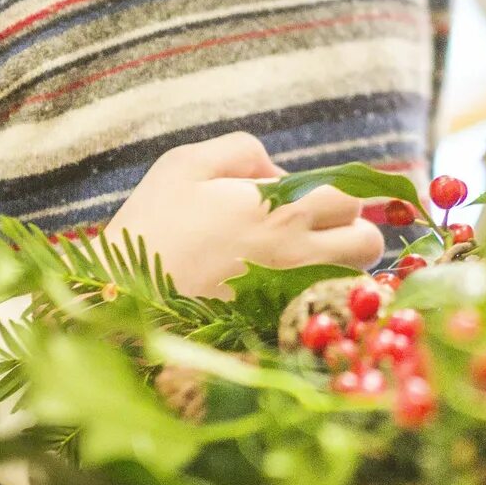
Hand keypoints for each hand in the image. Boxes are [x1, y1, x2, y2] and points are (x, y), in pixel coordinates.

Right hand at [104, 131, 384, 296]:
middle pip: (368, 242)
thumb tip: (278, 170)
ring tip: (302, 268)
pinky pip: (326, 319)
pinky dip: (320, 307)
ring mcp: (292, 300)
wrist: (116, 303)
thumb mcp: (184, 165)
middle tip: (315, 236)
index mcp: (281, 209)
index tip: (308, 202)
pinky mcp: (278, 334)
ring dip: (342, 271)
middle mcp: (298, 254)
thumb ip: (241, 151)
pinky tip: (287, 301)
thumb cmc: (149, 228)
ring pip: (355, 283)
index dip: (334, 195)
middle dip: (351, 234)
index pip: (350, 196)